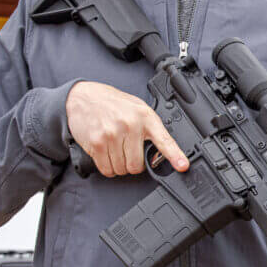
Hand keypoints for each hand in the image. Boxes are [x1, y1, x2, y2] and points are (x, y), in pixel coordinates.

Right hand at [65, 81, 188, 176]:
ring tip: (115, 148)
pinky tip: (106, 153)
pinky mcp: (97, 143)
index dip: (175, 155)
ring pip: (121, 169)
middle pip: (137, 165)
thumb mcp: (137, 109)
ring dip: (119, 165)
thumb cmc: (112, 104)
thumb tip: (160, 152)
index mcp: (144, 117)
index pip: (163, 140)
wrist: (84, 97)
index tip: (183, 166)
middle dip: (133, 164)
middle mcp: (130, 125)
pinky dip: (107, 167)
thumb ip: (149, 128)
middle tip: (128, 151)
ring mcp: (112, 135)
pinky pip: (107, 169)